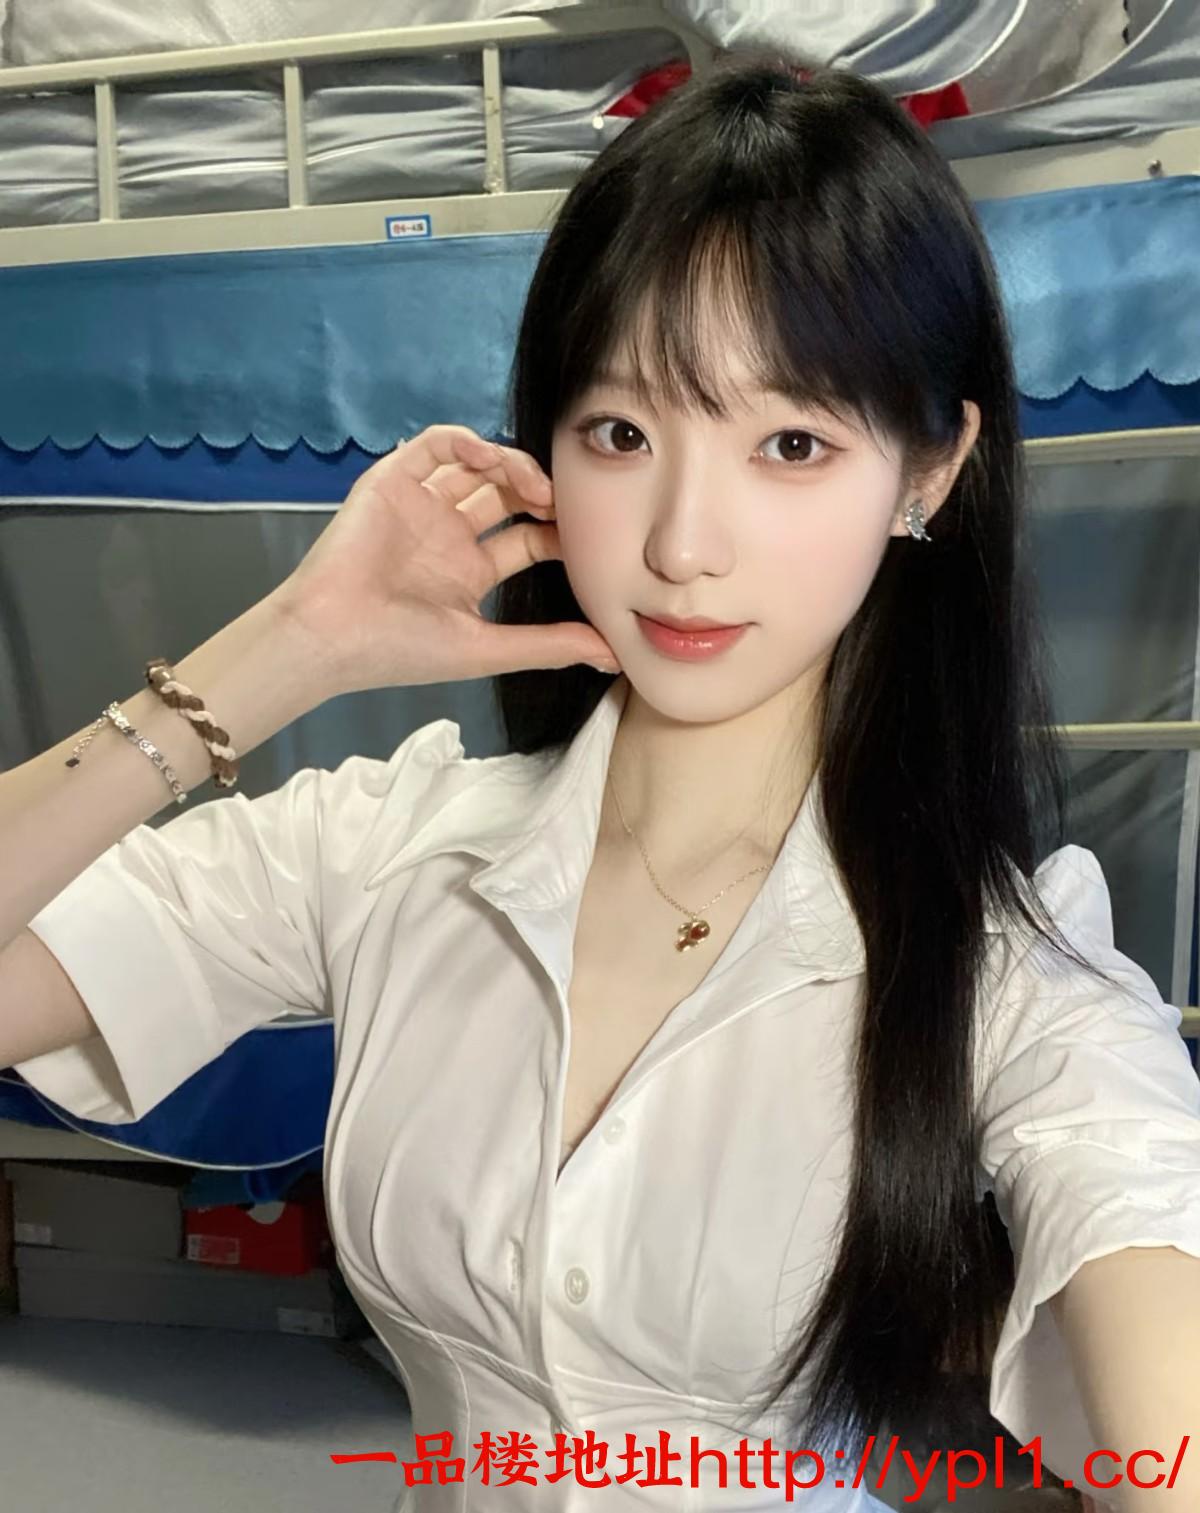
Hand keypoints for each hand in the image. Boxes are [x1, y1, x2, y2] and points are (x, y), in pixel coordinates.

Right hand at [272, 424, 620, 693]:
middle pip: (507, 496)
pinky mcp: (391, 483)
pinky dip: (466, 442)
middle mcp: (446, 536)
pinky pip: (434, 445)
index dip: (559, 532)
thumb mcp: (487, 649)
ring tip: (536, 488)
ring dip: (511, 467)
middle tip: (565, 503)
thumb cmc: (400, 650)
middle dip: (540, 494)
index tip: (587, 537)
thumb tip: (614, 657)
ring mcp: (420, 507)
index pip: (527, 539)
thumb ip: (550, 646)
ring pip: (476, 466)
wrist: (331, 637)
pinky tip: (491, 458)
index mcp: (468, 572)